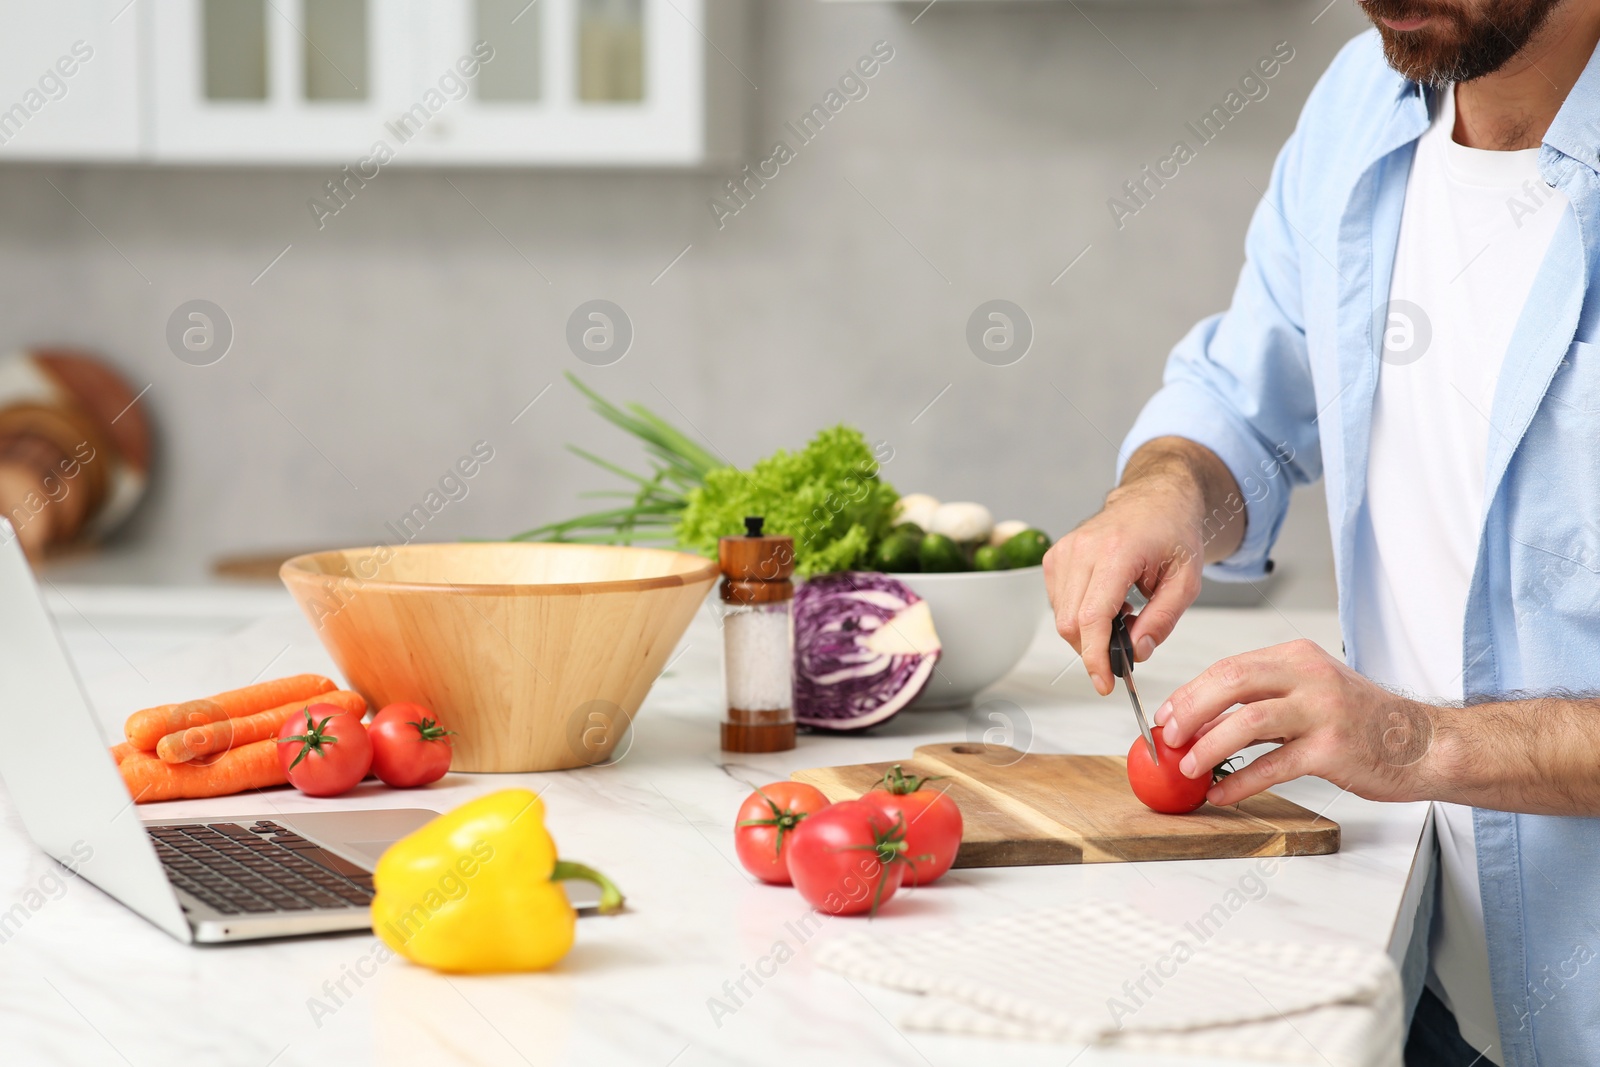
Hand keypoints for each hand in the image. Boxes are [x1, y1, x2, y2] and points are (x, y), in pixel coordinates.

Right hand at [1045, 478, 1207, 695]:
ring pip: (1062, 617)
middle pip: (1071, 623)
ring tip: (1122, 617)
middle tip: (1125, 650)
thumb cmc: (1173, 532)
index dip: (1095, 658)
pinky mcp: (1055, 556)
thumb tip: (1136, 652)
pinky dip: (1079, 616)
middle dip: (1094, 650)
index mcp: (1116, 552)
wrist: (1155, 497)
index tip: (1105, 683)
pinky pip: (1058, 604)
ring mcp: (1063, 551)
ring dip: (1088, 633)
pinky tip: (1106, 605)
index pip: (1092, 618)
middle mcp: (1082, 550)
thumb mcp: (1186, 581)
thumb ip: (1162, 620)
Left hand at [1155, 639, 1434, 805]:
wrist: (1425, 745)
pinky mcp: (1331, 750)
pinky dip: (1240, 780)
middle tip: (1169, 737)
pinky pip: (1273, 766)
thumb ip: (1264, 699)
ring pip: (1247, 722)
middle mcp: (1309, 677)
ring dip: (1209, 746)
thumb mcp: (1313, 692)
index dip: (1191, 693)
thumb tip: (1204, 720)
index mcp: (1298, 657)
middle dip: (1190, 711)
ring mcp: (1321, 712)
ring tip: (1189, 767)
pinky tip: (1221, 792)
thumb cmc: (1363, 721)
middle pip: (1231, 683)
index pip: (1230, 667)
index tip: (1167, 716)